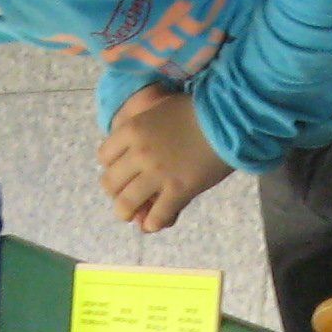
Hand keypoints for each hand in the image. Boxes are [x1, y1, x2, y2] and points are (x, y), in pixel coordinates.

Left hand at [97, 85, 233, 233]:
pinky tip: (156, 221)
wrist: (227, 116)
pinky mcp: (178, 190)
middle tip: (128, 196)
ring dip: (127, 213)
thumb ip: (144, 126)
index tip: (123, 170)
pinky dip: (153, 223)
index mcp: (131, 130)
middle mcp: (138, 153)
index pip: (104, 157)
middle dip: (116, 193)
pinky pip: (156, 217)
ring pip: (126, 204)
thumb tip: (136, 145)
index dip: (112, 166)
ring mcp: (157, 173)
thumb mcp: (159, 109)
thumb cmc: (196, 109)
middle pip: (110, 183)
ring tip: (135, 215)